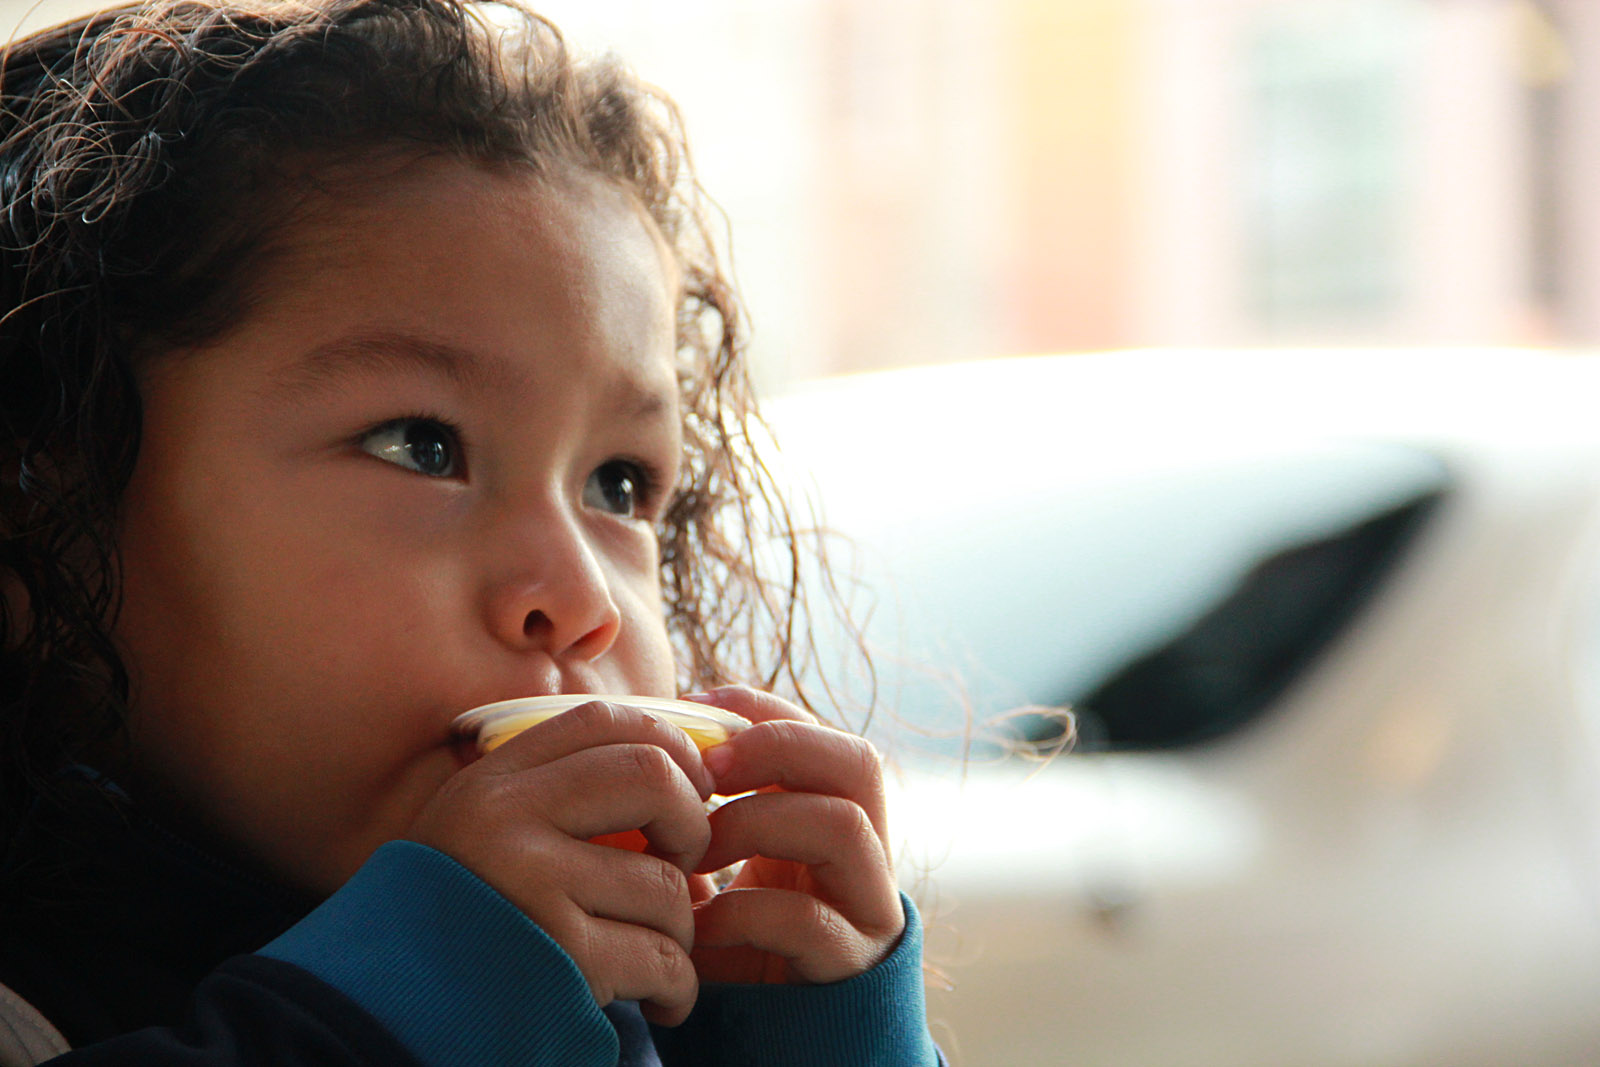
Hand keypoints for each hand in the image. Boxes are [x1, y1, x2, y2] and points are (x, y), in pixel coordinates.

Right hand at [405, 700, 714, 1024]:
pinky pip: (664, 959)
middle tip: (682, 865)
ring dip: (681, 928)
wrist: (391, 1017)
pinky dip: (678, 987)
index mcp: (491, 783)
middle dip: (691, 824)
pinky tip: (658, 1000)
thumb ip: (559, 796)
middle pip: (650, 776)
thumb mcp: (486, 836)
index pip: (601, 722)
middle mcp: (505, 821)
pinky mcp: (559, 958)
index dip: (669, 745)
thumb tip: (686, 772)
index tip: (692, 786)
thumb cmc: (461, 926)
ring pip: (667, 884)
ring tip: (652, 951)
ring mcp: (530, 886)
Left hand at [684, 687, 903, 984]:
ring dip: (754, 823)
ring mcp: (867, 907)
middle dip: (777, 748)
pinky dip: (741, 914)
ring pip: (841, 825)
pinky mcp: (850, 965)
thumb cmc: (738, 937)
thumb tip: (659, 728)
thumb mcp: (728, 860)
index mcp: (837, 816)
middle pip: (858, 762)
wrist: (773, 1039)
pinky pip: (808, 919)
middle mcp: (867, 853)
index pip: (824, 733)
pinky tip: (696, 926)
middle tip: (704, 769)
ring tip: (691, 853)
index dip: (764, 710)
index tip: (694, 707)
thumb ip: (716, 802)